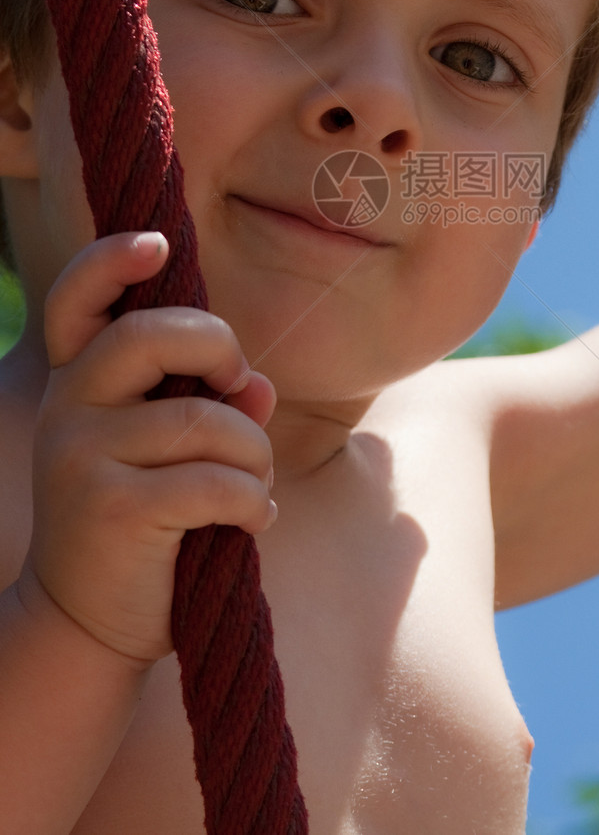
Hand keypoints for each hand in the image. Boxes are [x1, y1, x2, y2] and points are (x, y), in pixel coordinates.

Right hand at [26, 232, 276, 664]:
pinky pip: (218, 482)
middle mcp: (69, 408)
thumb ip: (209, 407)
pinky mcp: (115, 509)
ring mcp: (83, 457)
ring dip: (255, 456)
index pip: (77, 300)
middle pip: (152, 335)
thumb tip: (257, 388)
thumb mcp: (167, 455)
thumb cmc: (143, 523)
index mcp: (77, 383)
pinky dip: (255, 502)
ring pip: (207, 420)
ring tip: (254, 489)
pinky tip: (254, 522)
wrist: (87, 626)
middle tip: (237, 386)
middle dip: (219, 347)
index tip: (156, 244)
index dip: (112, 260)